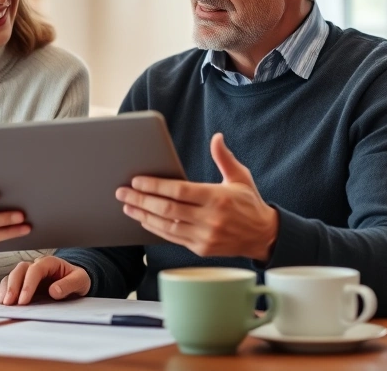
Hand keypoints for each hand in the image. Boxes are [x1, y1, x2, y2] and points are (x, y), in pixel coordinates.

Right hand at [0, 256, 90, 304]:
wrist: (76, 282)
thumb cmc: (77, 279)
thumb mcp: (80, 281)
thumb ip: (69, 284)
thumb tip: (54, 291)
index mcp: (50, 262)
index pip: (35, 270)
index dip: (28, 285)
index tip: (24, 301)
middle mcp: (37, 265)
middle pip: (20, 270)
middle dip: (13, 286)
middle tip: (10, 302)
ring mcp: (29, 274)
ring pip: (13, 275)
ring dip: (7, 289)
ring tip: (5, 304)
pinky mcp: (24, 283)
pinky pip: (11, 283)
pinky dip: (5, 291)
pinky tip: (4, 302)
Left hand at [116, 133, 278, 260]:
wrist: (264, 236)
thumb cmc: (249, 203)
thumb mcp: (240, 177)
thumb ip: (224, 158)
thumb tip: (217, 137)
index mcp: (217, 197)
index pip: (179, 191)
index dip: (155, 186)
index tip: (137, 180)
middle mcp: (210, 218)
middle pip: (167, 209)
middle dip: (141, 200)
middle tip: (122, 192)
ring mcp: (205, 236)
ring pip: (166, 225)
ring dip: (143, 215)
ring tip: (127, 205)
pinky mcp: (201, 249)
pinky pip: (172, 238)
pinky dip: (155, 228)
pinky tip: (143, 219)